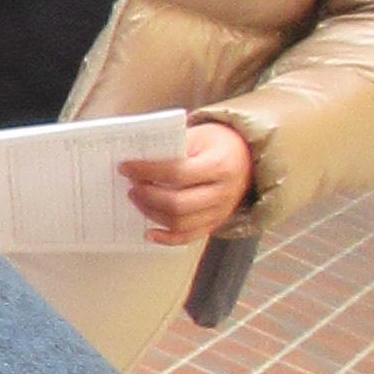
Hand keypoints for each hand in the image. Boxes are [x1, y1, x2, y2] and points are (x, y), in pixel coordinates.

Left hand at [114, 117, 255, 244]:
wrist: (247, 157)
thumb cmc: (218, 143)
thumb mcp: (198, 135)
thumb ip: (172, 147)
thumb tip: (138, 162)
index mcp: (219, 165)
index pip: (176, 173)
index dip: (147, 172)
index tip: (126, 168)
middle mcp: (222, 192)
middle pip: (177, 203)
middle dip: (147, 196)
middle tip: (132, 186)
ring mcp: (220, 211)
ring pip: (180, 223)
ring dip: (152, 213)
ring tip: (138, 199)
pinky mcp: (215, 223)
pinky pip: (189, 237)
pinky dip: (167, 238)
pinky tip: (149, 232)